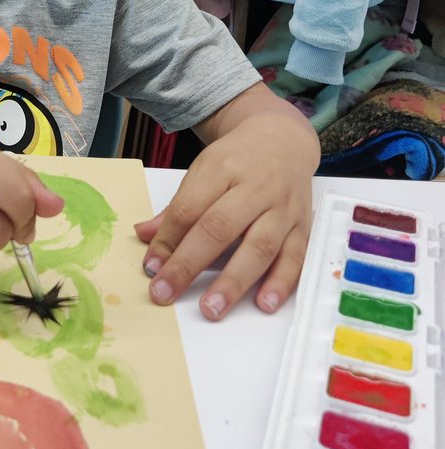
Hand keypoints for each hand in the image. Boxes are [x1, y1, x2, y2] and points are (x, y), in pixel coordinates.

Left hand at [134, 89, 317, 319]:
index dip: (168, 240)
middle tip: (166, 293)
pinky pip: (295, 257)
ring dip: (234, 281)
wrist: (283, 140)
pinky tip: (264, 303)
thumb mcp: (203, 171)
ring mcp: (282, 208)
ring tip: (212, 308)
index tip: (151, 268)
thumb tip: (145, 237)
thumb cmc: (237, 160)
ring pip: (260, 246)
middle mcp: (254, 187)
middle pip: (220, 227)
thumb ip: (178, 207)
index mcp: (222, 168)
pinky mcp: (303, 225)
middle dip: (190, 264)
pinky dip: (281, 282)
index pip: (190, 207)